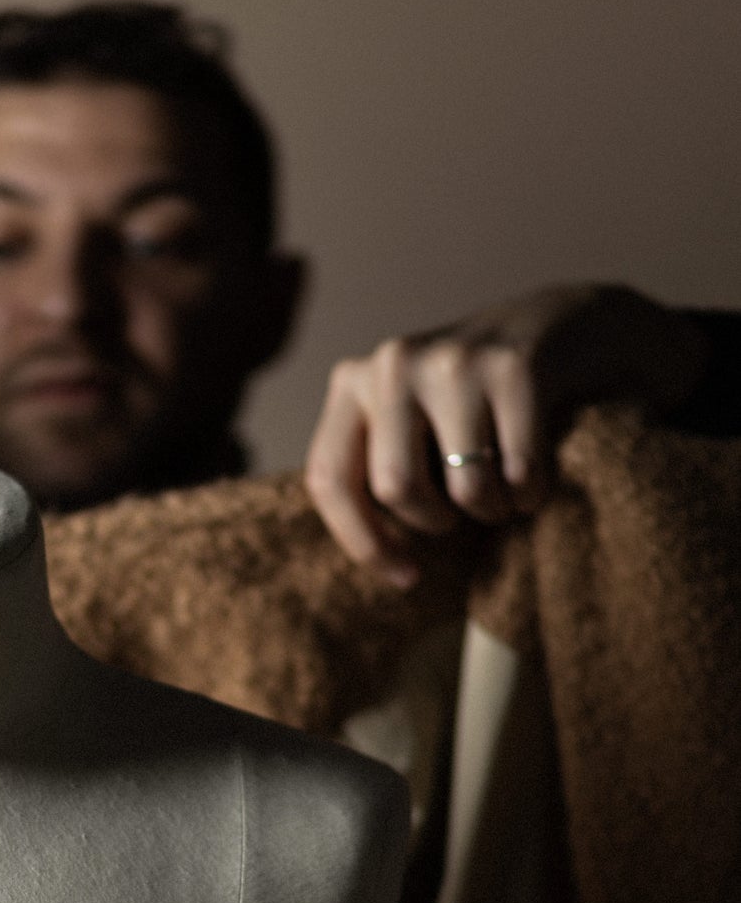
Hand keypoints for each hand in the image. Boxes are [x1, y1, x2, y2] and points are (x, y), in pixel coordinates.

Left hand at [304, 285, 709, 584]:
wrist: (572, 325)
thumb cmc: (480, 403)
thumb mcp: (413, 424)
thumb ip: (376, 467)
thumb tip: (369, 555)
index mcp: (354, 382)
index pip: (330, 479)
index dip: (364, 544)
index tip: (406, 577)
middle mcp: (394, 362)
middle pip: (395, 488)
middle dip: (437, 521)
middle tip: (464, 513)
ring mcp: (454, 359)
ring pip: (463, 488)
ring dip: (494, 510)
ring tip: (505, 490)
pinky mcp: (515, 366)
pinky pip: (519, 472)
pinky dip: (532, 492)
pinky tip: (537, 475)